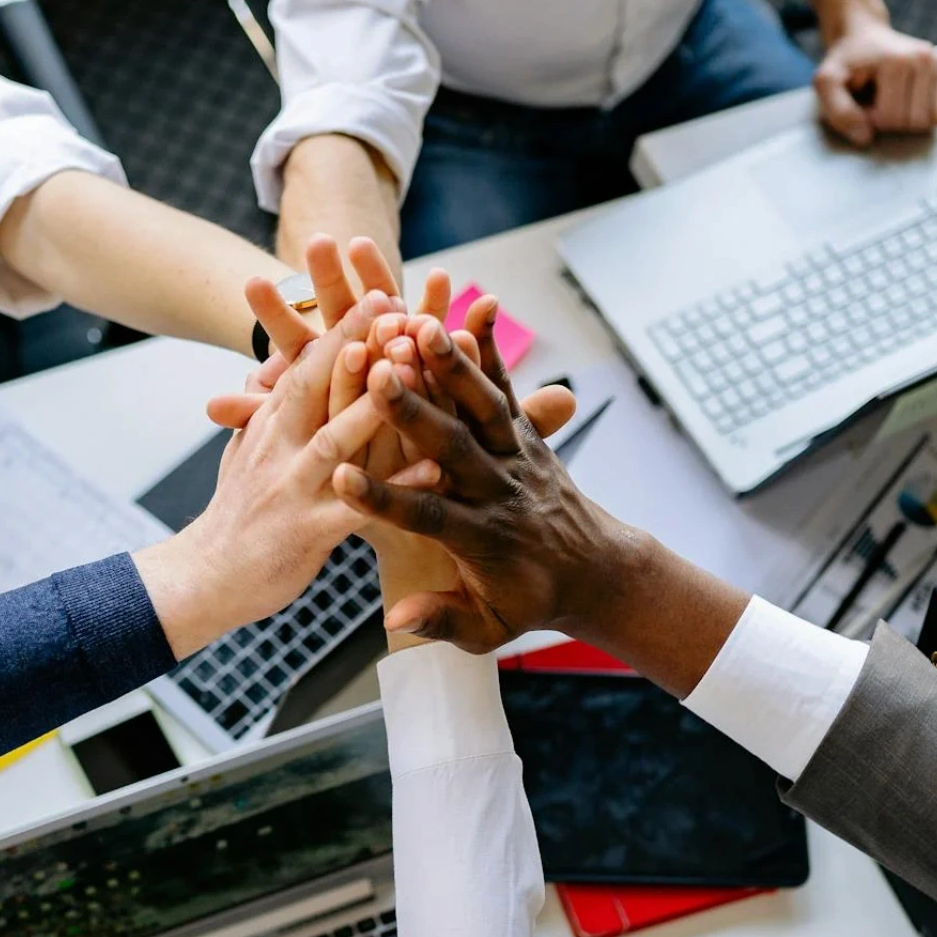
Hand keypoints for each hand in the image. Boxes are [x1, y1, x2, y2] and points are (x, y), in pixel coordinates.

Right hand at [133, 310, 389, 656]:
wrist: (203, 578)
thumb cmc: (235, 515)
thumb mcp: (243, 449)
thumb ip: (262, 409)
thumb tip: (271, 368)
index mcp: (271, 425)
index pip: (307, 366)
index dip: (344, 329)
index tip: (381, 291)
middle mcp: (279, 447)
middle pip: (319, 385)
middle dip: (359, 342)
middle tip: (397, 305)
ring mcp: (292, 488)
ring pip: (338, 436)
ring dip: (376, 400)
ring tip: (414, 367)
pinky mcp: (306, 533)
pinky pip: (357, 508)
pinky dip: (395, 488)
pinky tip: (434, 471)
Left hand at [206, 235, 447, 429]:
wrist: (393, 455)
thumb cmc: (338, 443)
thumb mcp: (298, 431)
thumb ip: (260, 414)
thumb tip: (209, 407)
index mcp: (319, 359)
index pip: (292, 334)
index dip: (275, 311)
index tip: (251, 283)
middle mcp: (356, 339)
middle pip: (336, 304)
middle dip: (327, 276)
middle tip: (315, 243)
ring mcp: (395, 337)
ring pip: (385, 301)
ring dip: (375, 274)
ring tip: (363, 247)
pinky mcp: (432, 346)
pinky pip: (437, 323)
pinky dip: (440, 303)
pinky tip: (443, 278)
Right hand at [330, 324, 641, 651]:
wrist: (595, 571)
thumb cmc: (528, 602)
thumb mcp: (488, 630)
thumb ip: (442, 621)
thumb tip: (396, 620)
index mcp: (481, 538)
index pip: (426, 516)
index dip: (383, 498)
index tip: (340, 478)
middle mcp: (499, 489)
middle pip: (454, 447)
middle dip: (415, 410)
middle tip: (380, 373)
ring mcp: (517, 456)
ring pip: (483, 406)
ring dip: (453, 365)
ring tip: (422, 323)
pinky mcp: (526, 433)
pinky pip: (507, 388)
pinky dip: (492, 350)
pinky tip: (472, 307)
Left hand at [813, 18, 936, 144]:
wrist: (861, 33)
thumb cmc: (844, 60)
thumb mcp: (826, 82)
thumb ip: (838, 111)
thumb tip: (866, 138)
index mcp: (899, 61)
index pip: (889, 119)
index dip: (869, 119)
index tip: (860, 99)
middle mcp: (926, 60)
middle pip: (912, 122)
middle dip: (888, 121)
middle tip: (873, 99)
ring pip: (928, 122)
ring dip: (905, 120)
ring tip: (888, 98)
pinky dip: (922, 116)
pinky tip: (906, 100)